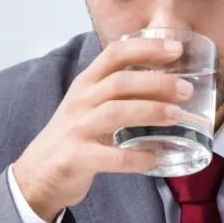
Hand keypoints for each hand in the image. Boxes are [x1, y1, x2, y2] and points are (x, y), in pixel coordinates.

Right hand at [12, 37, 191, 221]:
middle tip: (186, 90)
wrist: (37, 174)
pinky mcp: (77, 158)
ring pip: (115, 113)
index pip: (114, 54)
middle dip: (157, 83)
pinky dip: (138, 158)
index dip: (146, 48)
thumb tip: (166, 85)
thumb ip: (116, 93)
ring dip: (150, 111)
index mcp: (85, 84)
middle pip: (119, 82)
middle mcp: (79, 102)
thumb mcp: (87, 106)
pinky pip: (113, 157)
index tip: (176, 50)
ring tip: (176, 116)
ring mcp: (76, 129)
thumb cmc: (72, 137)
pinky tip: (156, 157)